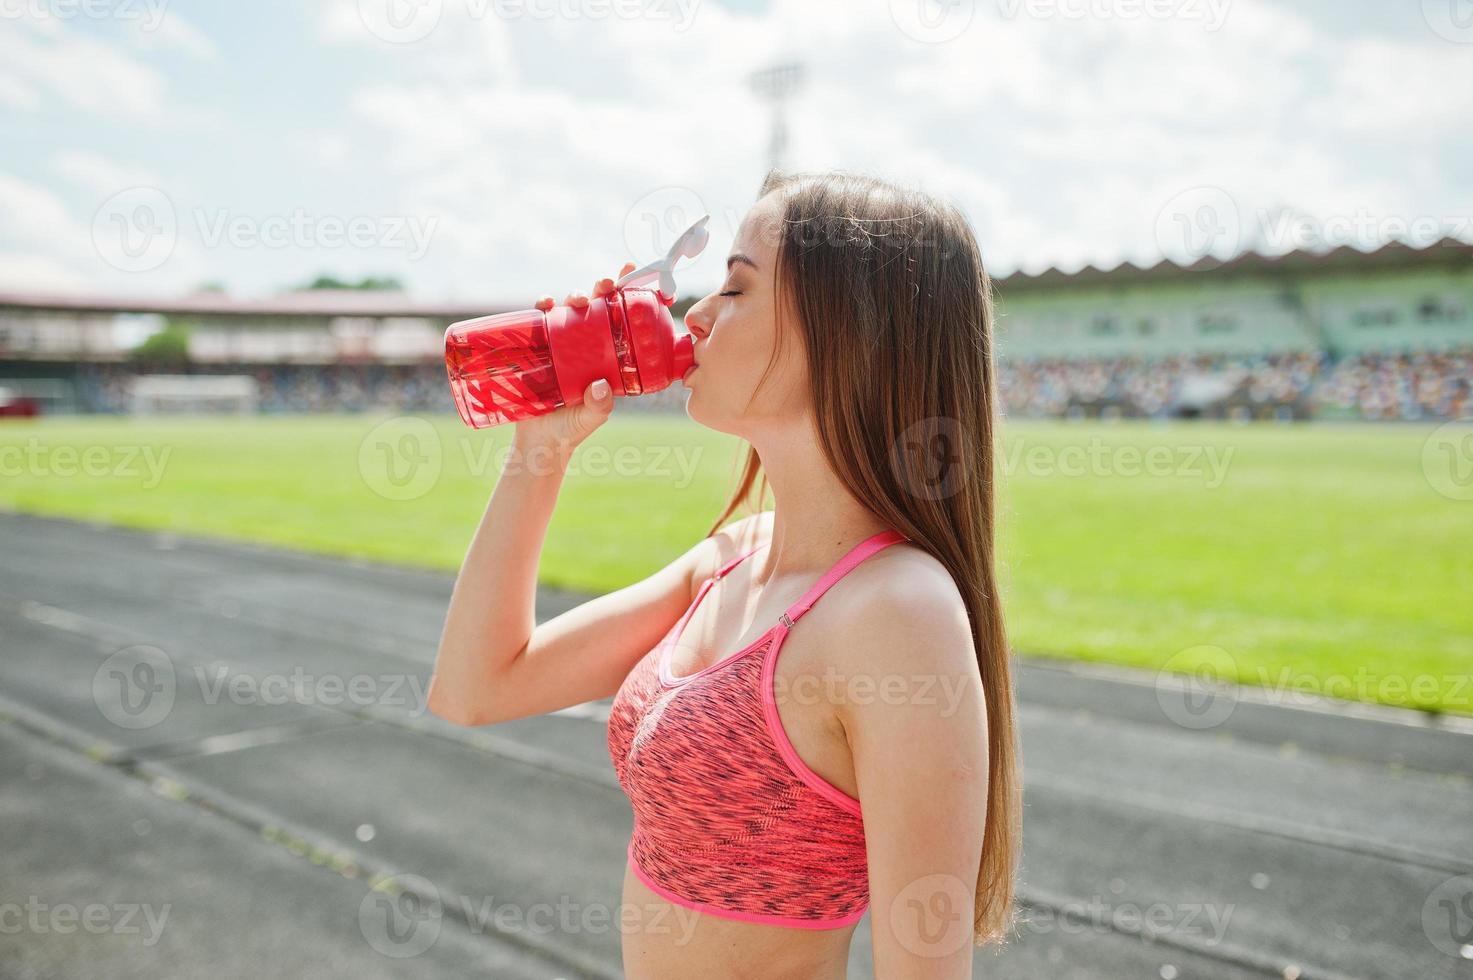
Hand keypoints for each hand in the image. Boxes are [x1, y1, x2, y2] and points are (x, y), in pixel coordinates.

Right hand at [515, 262, 637, 456]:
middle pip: (597, 307)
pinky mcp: (538, 346)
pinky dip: (542, 307)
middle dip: (602, 289)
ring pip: (569, 309)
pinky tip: (545, 304)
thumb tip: (600, 387)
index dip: (629, 296)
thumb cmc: (573, 428)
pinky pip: (540, 320)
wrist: (539, 441)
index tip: (636, 276)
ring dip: (574, 295)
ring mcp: (561, 343)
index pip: (621, 321)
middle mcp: (585, 344)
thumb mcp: (592, 417)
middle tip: (608, 284)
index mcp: (607, 355)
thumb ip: (600, 405)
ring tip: (578, 299)